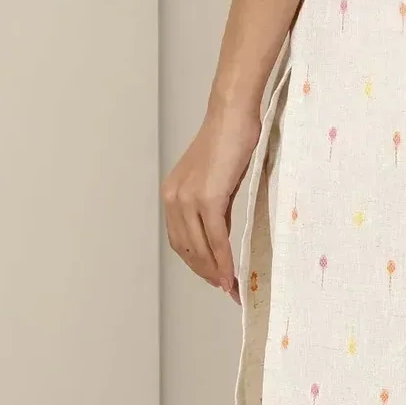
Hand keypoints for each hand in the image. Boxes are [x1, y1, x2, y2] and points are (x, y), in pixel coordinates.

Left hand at [162, 97, 262, 302]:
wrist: (233, 115)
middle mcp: (174, 199)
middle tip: (224, 289)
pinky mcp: (207, 198)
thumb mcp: (217, 180)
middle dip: (205, 273)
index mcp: (172, 194)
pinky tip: (232, 274)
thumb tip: (220, 236)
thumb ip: (213, 207)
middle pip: (186, 249)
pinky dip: (224, 260)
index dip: (196, 264)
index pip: (180, 240)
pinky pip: (215, 239)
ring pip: (199, 248)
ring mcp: (188, 199)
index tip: (213, 278)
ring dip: (215, 272)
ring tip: (230, 287)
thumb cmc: (230, 140)